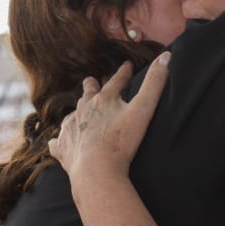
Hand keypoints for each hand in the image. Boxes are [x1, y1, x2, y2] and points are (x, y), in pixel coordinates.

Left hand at [48, 55, 169, 180]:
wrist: (95, 169)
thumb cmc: (121, 141)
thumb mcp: (143, 110)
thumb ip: (155, 83)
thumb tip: (166, 56)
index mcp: (104, 100)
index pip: (116, 81)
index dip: (123, 73)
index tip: (127, 66)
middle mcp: (83, 110)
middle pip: (87, 93)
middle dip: (91, 86)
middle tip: (92, 82)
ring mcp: (70, 128)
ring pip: (72, 115)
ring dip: (77, 113)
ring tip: (80, 114)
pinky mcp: (62, 147)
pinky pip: (57, 142)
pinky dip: (60, 140)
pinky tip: (60, 142)